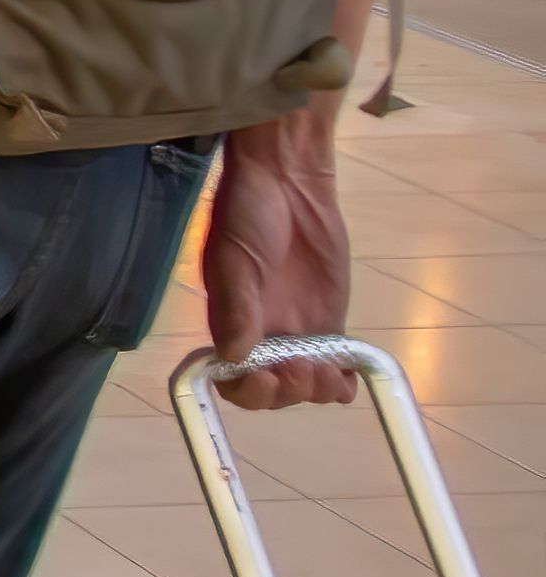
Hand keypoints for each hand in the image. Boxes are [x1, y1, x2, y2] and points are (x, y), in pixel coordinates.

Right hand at [201, 105, 360, 408]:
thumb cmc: (248, 215)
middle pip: (270, 389)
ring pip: (305, 384)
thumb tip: (233, 358)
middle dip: (285, 391)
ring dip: (314, 390)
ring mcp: (298, 331)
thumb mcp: (233, 258)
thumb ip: (235, 308)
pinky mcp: (330, 323)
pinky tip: (347, 377)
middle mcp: (261, 335)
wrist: (288, 184)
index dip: (246, 389)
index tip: (264, 377)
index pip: (230, 378)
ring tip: (326, 370)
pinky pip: (336, 366)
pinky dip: (341, 382)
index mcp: (229, 322)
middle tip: (302, 368)